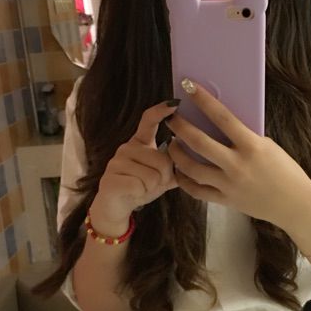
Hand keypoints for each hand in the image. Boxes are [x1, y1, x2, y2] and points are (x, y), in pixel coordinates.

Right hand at [90, 100, 178, 232]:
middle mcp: (127, 147)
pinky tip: (133, 193)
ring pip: (152, 174)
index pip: (148, 120)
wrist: (115, 207)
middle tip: (152, 183)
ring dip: (152, 187)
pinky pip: (140, 185)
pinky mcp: (111, 178)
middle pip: (162, 159)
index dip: (161, 111)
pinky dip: (141, 193)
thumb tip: (198, 153)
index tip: (174, 103)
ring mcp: (117, 161)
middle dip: (163, 176)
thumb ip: (176, 164)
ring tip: (142, 188)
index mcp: (140, 142)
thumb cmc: (140, 186)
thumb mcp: (162, 175)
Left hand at [165, 81, 310, 227]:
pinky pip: (197, 191)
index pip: (222, 117)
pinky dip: (184, 180)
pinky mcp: (226, 200)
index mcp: (252, 146)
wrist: (295, 204)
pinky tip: (179, 169)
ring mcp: (230, 184)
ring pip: (192, 168)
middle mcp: (238, 165)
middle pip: (199, 142)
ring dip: (177, 153)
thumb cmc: (285, 170)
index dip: (203, 100)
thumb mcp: (268, 146)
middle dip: (180, 127)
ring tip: (172, 143)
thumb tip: (221, 122)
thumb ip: (244, 137)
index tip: (188, 86)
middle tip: (171, 118)